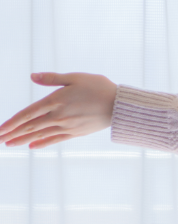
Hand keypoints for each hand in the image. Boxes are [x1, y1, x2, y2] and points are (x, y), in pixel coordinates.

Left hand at [0, 73, 118, 148]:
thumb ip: (52, 78)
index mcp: (56, 101)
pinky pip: (55, 139)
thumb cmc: (99, 87)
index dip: (12, 122)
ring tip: (9, 144)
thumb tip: (33, 76)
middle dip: (13, 133)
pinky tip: (32, 146)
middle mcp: (59, 116)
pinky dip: (42, 143)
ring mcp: (67, 126)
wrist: (120, 105)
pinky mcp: (76, 132)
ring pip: (40, 135)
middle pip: (31, 127)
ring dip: (23, 140)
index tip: (0, 129)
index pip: (28, 114)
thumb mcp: (76, 77)